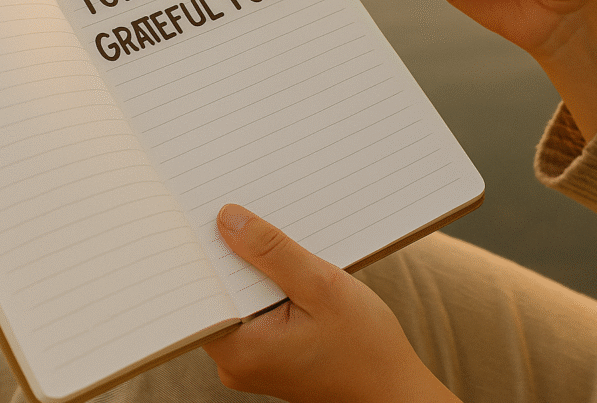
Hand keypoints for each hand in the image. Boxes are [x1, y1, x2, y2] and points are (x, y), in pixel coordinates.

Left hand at [202, 204, 459, 402]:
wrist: (395, 389)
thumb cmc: (366, 347)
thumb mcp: (321, 286)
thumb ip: (272, 252)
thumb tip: (226, 219)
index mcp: (239, 350)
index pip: (201, 289)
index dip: (204, 248)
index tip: (208, 213)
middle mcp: (235, 361)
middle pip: (220, 291)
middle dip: (235, 253)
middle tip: (247, 213)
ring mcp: (250, 359)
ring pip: (240, 297)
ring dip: (256, 268)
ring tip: (278, 240)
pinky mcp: (267, 353)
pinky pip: (256, 309)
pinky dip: (269, 286)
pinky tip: (290, 267)